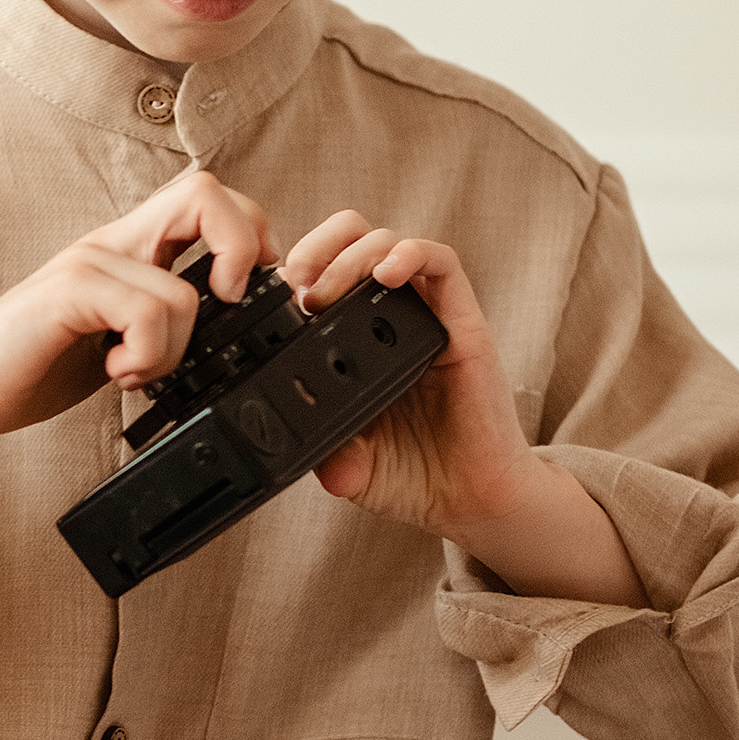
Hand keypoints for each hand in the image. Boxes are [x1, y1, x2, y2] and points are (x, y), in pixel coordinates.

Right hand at [0, 169, 274, 587]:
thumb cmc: (34, 366)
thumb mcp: (120, 339)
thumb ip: (163, 321)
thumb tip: (230, 330)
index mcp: (131, 250)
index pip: (210, 200)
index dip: (249, 236)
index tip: (248, 296)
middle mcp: (112, 242)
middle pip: (206, 192)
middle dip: (244, 250)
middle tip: (231, 306)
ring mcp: (89, 261)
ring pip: (182, 288)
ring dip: (175, 349)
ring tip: (137, 371)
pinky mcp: (69, 290)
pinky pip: (146, 310)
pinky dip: (147, 355)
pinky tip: (118, 374)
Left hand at [285, 214, 641, 604]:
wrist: (471, 499)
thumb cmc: (414, 476)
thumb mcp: (345, 464)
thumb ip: (318, 443)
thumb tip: (286, 428)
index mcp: (355, 343)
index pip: (320, 274)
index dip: (291, 272)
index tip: (268, 302)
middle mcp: (389, 320)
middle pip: (350, 240)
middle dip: (313, 248)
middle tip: (294, 288)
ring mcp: (426, 317)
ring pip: (387, 242)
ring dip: (350, 254)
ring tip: (326, 295)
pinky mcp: (463, 322)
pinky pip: (442, 263)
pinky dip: (411, 254)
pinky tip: (387, 273)